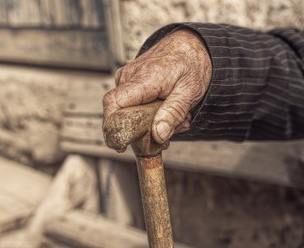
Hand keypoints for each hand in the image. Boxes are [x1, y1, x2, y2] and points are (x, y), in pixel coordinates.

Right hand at [102, 29, 211, 149]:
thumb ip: (173, 114)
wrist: (191, 45)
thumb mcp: (190, 92)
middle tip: (168, 132)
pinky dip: (149, 113)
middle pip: (121, 113)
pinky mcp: (129, 82)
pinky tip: (166, 109)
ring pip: (129, 111)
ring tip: (175, 116)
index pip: (114, 102)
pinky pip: (132, 104)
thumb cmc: (191, 64)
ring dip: (150, 121)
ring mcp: (127, 78)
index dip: (112, 127)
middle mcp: (129, 76)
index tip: (120, 145)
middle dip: (143, 130)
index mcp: (144, 78)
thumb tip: (158, 135)